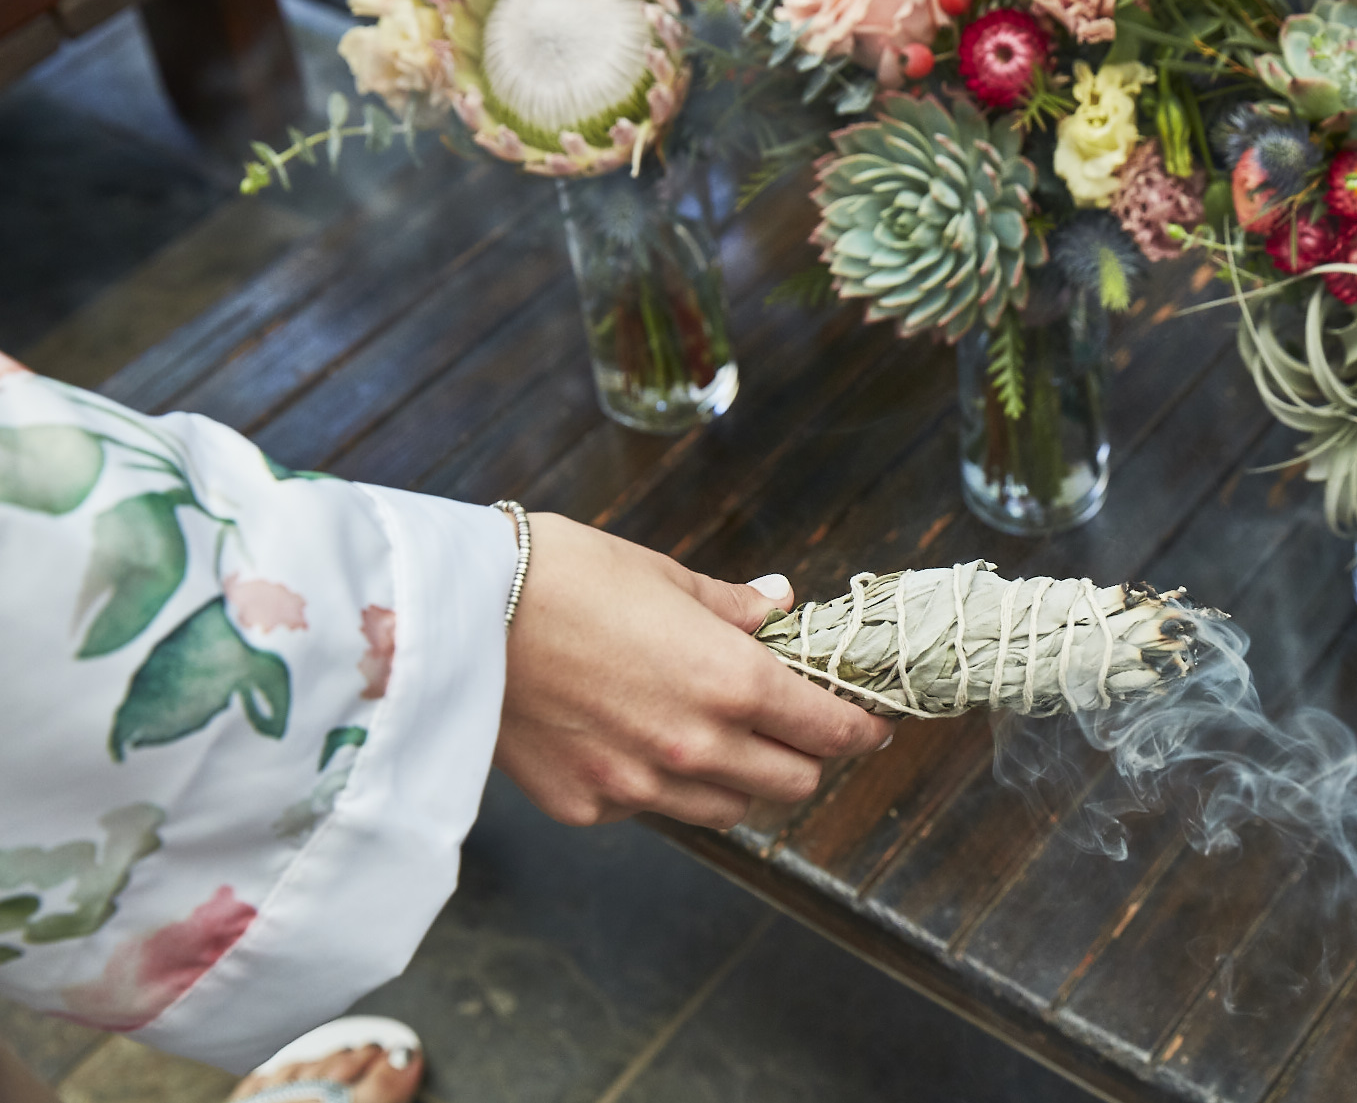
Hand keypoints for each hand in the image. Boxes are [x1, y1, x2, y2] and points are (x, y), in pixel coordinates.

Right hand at [493, 513, 891, 828]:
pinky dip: (664, 789)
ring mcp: (639, 787)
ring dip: (743, 781)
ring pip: (729, 810)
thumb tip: (781, 603)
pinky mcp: (587, 806)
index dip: (860, 729)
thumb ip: (732, 606)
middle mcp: (696, 747)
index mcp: (730, 682)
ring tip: (723, 740)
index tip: (870, 724)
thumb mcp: (663, 576)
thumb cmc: (561, 576)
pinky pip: (653, 812)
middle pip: (793, 784)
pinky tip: (642, 746)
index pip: (828, 728)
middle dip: (807, 758)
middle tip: (796, 728)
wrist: (453, 616)